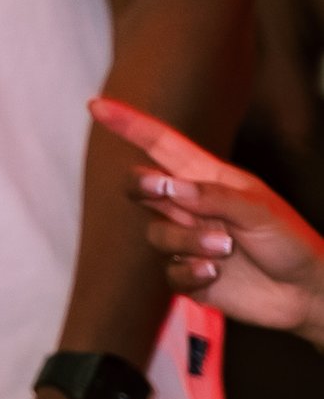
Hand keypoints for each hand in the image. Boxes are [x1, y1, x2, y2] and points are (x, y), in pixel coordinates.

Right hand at [93, 94, 323, 347]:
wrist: (308, 293)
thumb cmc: (290, 241)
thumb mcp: (258, 209)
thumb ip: (210, 196)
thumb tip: (166, 185)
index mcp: (207, 178)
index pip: (160, 144)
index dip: (127, 124)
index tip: (95, 105)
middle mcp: (192, 207)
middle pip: (141, 186)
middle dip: (144, 186)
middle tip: (163, 191)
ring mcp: (189, 241)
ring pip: (155, 233)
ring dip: (186, 240)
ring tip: (225, 249)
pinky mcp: (190, 275)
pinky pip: (168, 272)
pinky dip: (188, 272)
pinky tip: (214, 272)